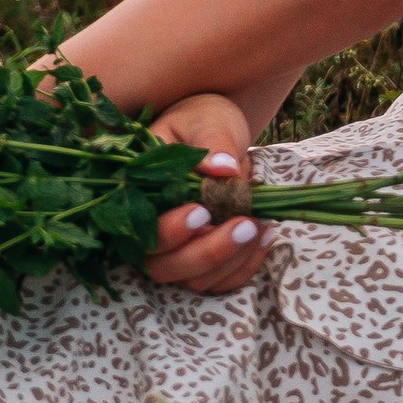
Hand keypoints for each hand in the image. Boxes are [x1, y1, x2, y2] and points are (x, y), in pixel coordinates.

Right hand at [143, 95, 269, 295]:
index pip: (141, 229)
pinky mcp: (201, 257)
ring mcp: (175, 249)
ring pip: (194, 280)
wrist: (214, 130)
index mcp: (137, 193)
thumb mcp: (206, 121)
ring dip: (230, 262)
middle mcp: (148, 229)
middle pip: (164, 266)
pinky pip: (219, 281)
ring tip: (260, 227)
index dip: (170, 230)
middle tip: (245, 225)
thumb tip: (224, 168)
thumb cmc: (201, 120)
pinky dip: (244, 268)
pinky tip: (266, 237)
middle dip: (207, 252)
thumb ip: (212, 142)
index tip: (203, 212)